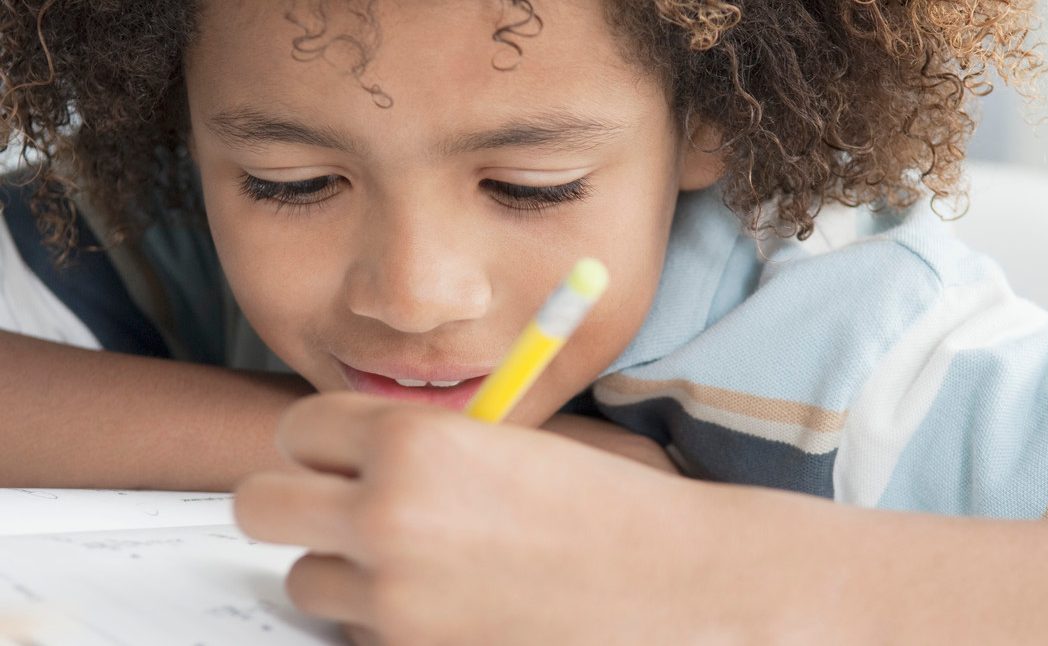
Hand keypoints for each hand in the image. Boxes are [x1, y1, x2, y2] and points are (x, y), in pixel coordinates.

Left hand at [233, 392, 728, 644]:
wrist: (679, 586)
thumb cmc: (613, 510)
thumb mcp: (512, 445)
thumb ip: (425, 446)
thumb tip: (354, 458)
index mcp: (415, 440)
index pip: (298, 429)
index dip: (322, 444)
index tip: (342, 458)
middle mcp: (387, 515)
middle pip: (259, 505)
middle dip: (296, 504)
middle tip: (341, 509)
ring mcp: (394, 599)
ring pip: (304, 580)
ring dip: (345, 573)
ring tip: (413, 566)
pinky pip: (357, 638)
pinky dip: (386, 626)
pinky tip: (447, 609)